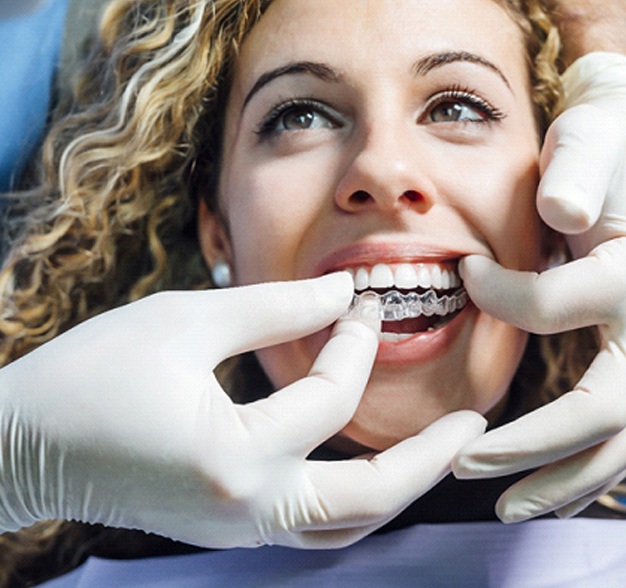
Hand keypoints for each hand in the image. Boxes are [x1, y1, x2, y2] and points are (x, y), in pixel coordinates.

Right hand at [0, 273, 484, 547]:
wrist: (20, 442)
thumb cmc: (91, 375)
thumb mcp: (185, 321)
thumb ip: (273, 308)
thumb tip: (341, 294)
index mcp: (236, 457)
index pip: (329, 397)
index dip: (352, 340)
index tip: (360, 299)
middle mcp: (247, 510)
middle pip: (368, 500)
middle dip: (429, 460)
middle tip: (473, 426)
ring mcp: (238, 529)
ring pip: (345, 526)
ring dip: (396, 487)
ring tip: (435, 450)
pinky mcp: (228, 527)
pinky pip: (311, 523)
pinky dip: (350, 494)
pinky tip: (365, 459)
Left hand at [452, 53, 625, 521]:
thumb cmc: (609, 148)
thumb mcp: (595, 142)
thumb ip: (581, 171)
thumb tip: (562, 214)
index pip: (557, 305)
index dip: (503, 296)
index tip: (463, 274)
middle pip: (606, 410)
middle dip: (531, 445)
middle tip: (465, 463)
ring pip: (623, 442)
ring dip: (562, 480)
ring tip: (507, 505)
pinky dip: (590, 471)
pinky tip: (551, 492)